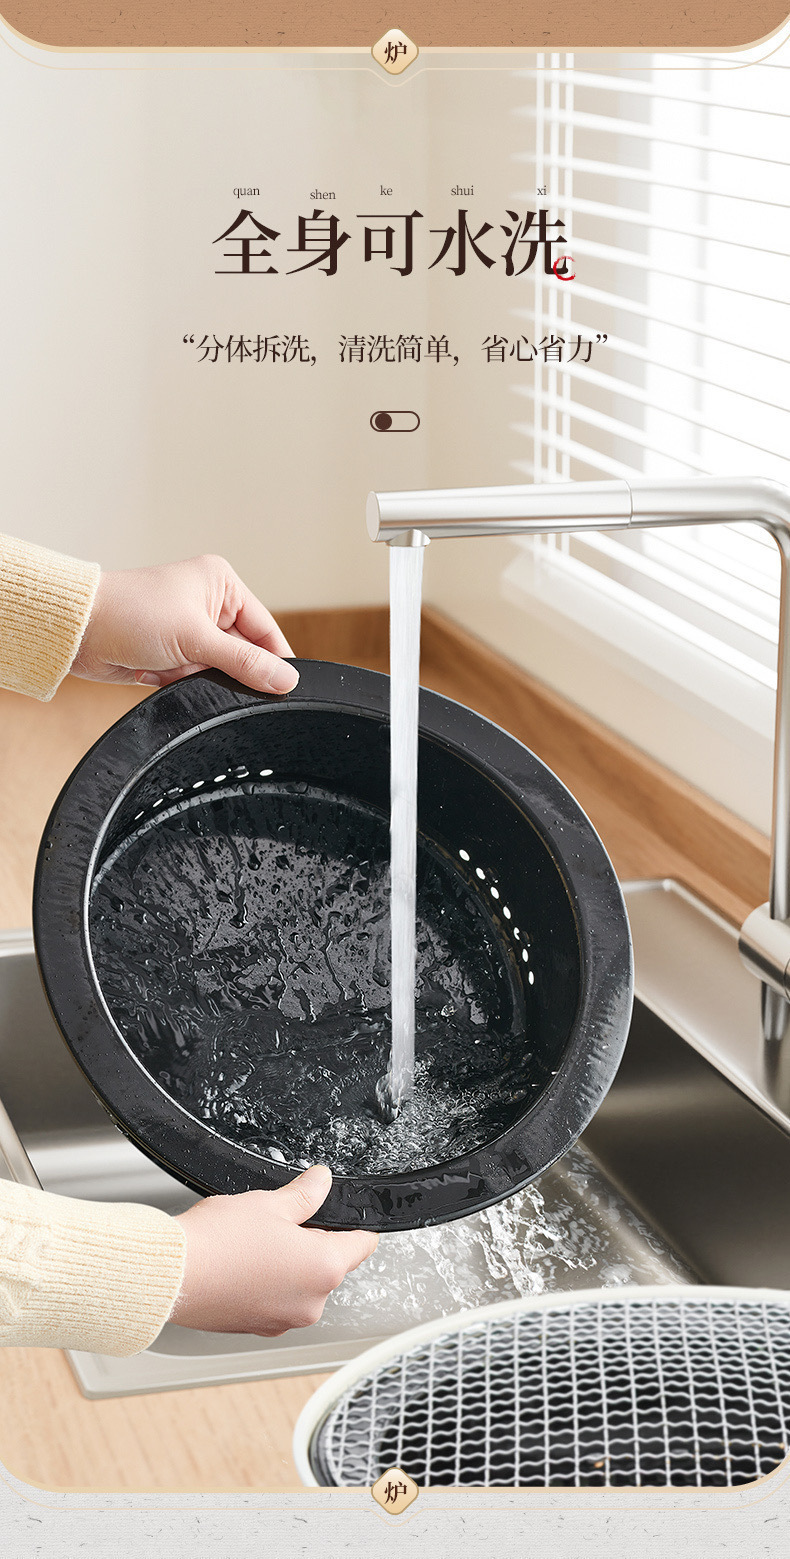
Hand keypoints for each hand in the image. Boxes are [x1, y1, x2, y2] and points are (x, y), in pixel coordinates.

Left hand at [72, 554, 298, 694]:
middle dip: (220, 668)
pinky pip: (192, 680)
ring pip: (216, 671)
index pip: (265, 628)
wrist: (78, 631)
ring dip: (194, 675)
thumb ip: (245, 662)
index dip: (274, 660)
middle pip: (242, 653)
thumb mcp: (196, 637)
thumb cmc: (129, 613)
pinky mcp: (171, 654)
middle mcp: (208, 604)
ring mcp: (189, 630)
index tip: (284, 688)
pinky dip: (177, 681)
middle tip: (201, 668)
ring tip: (169, 663)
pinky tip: (156, 670)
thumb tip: (286, 680)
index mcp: (221, 584)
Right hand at [170, 1165, 378, 1335]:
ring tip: (255, 1243)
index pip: (362, 1245)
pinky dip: (268, 1284)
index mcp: (323, 1268)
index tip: (346, 1215)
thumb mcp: (270, 1203)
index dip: (355, 1224)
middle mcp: (311, 1303)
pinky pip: (276, 1301)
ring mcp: (284, 1321)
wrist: (171, 1277)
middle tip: (282, 1221)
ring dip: (289, 1265)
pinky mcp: (258, 1328)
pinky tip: (242, 1264)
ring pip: (301, 1284)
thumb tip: (322, 1181)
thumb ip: (305, 1194)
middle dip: (313, 1242)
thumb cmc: (217, 1242)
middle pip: (330, 1265)